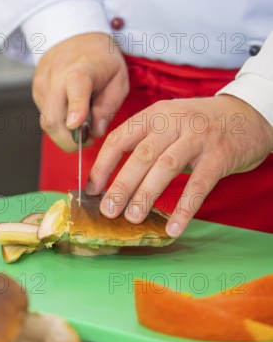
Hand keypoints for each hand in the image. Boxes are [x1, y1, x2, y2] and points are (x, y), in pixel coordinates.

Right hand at [32, 33, 128, 151]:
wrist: (74, 35)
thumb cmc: (101, 59)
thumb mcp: (118, 79)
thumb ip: (109, 106)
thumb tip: (97, 130)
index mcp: (82, 69)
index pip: (75, 87)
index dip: (76, 109)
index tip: (76, 125)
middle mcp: (56, 76)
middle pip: (53, 118)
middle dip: (69, 140)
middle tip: (87, 138)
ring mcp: (42, 84)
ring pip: (47, 122)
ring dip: (64, 134)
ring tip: (81, 123)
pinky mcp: (37, 92)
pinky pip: (46, 116)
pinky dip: (59, 123)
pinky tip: (70, 112)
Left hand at [87, 95, 272, 236]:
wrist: (248, 114)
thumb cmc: (200, 126)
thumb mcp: (169, 122)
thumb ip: (145, 142)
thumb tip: (113, 180)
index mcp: (156, 114)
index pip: (120, 138)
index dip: (103, 165)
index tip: (93, 189)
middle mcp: (174, 122)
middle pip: (141, 155)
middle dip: (121, 185)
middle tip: (108, 211)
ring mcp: (198, 138)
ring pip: (166, 168)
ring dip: (146, 195)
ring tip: (132, 218)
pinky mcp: (219, 156)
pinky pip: (198, 185)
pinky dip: (184, 208)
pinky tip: (173, 227)